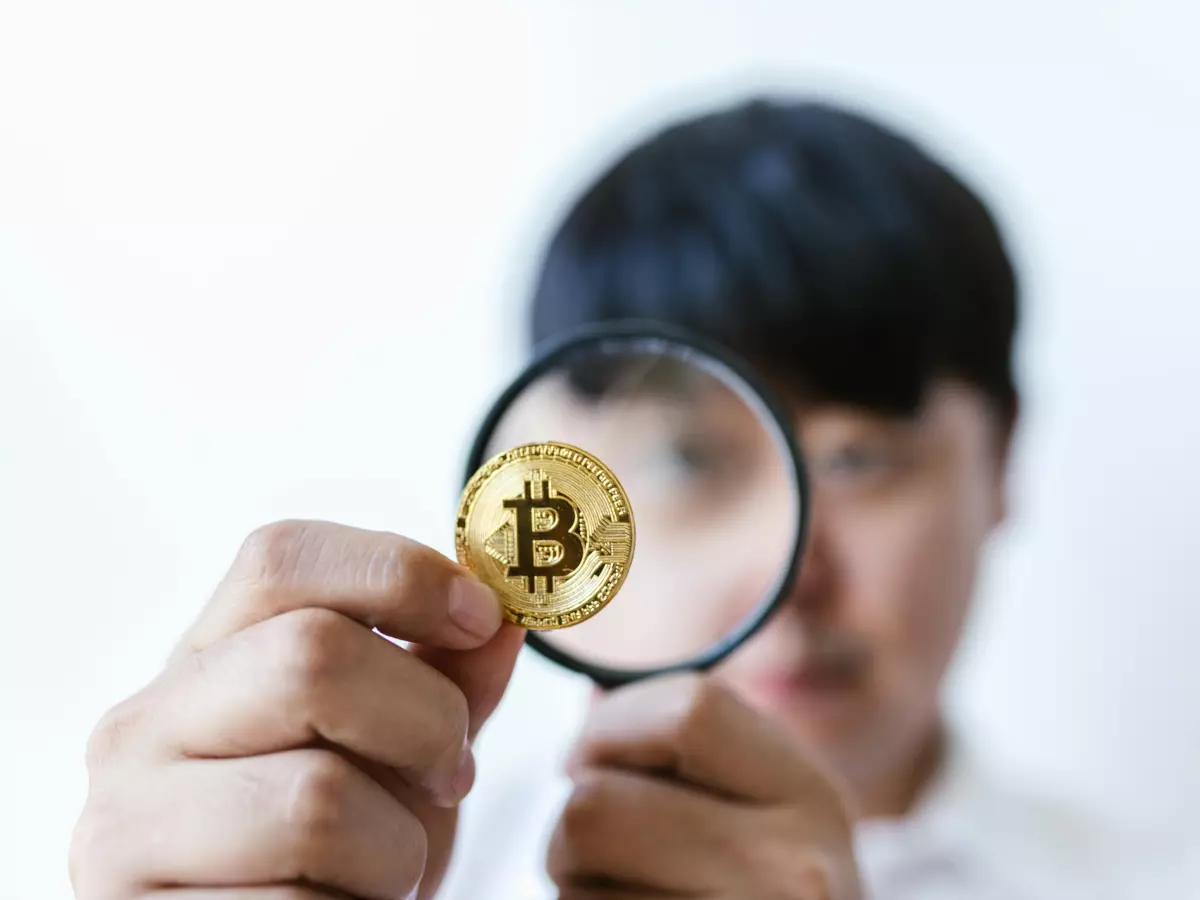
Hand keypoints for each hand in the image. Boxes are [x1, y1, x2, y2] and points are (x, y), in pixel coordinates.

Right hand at [69, 519, 525, 899]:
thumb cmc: (341, 848)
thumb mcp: (396, 752)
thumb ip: (444, 680)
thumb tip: (503, 616)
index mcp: (202, 659)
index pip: (280, 558)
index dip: (400, 573)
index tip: (482, 619)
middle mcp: (142, 727)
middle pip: (309, 656)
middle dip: (425, 719)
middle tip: (452, 775)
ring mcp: (126, 829)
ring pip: (315, 797)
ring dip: (397, 848)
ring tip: (386, 869)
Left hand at [548, 675, 861, 899]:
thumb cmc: (761, 877)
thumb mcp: (762, 796)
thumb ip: (685, 735)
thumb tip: (585, 702)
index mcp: (812, 797)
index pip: (689, 711)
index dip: (612, 725)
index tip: (592, 753)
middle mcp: (795, 873)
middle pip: (595, 805)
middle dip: (574, 817)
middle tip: (602, 842)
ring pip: (570, 875)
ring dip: (572, 878)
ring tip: (628, 888)